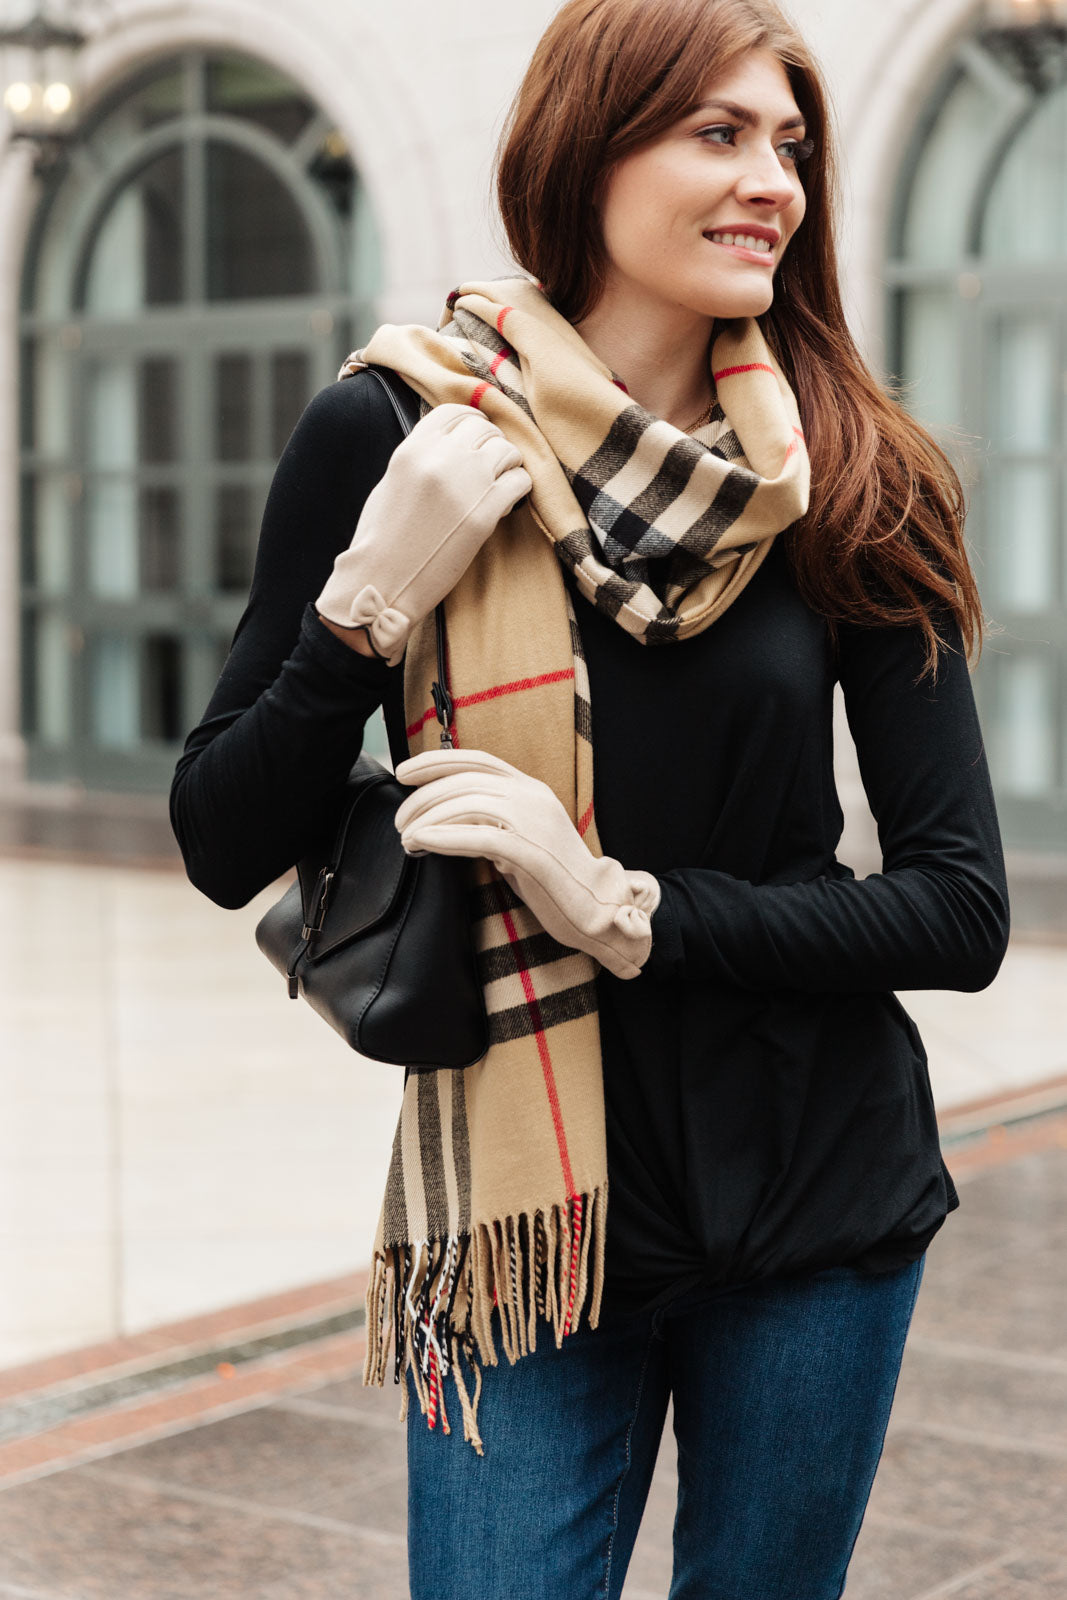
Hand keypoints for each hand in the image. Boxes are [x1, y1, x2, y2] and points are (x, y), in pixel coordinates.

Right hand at [315, 404, 530, 664]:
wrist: (382, 582)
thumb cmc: (381, 539)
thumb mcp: (391, 483)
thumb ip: (420, 457)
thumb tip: (450, 443)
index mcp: (414, 448)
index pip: (455, 412)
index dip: (471, 420)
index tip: (478, 435)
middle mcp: (441, 457)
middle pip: (485, 428)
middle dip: (491, 444)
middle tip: (491, 466)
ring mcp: (467, 483)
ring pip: (508, 450)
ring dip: (509, 465)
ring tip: (500, 485)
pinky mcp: (486, 513)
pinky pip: (520, 481)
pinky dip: (518, 489)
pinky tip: (505, 505)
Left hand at [394, 749, 660, 979]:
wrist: (596, 905)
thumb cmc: (553, 877)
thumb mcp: (519, 837)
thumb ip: (492, 820)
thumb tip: (445, 816)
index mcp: (530, 788)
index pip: (476, 759)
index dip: (436, 761)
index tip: (403, 772)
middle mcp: (531, 796)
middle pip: (464, 781)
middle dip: (423, 798)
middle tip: (399, 821)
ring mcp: (533, 821)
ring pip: (466, 803)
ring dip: (427, 819)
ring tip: (406, 838)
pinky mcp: (530, 851)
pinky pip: (477, 835)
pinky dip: (443, 836)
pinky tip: (422, 842)